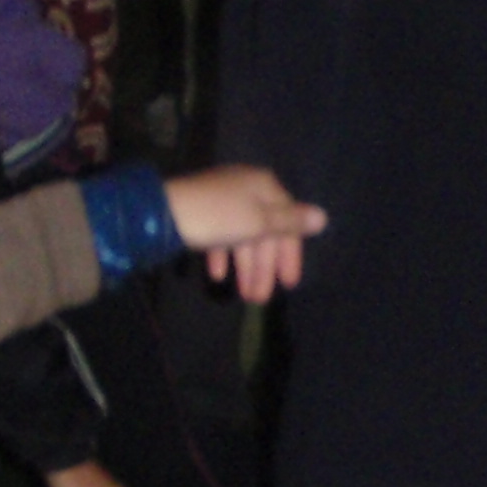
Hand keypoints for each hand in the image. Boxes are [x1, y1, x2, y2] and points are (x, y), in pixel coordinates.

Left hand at [160, 164, 325, 300]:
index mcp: (264, 187)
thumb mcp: (259, 222)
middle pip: (265, 233)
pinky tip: (217, 277)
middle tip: (260, 299)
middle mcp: (246, 189)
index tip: (288, 284)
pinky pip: (220, 236)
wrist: (163, 212)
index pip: (288, 223)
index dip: (290, 255)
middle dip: (263, 268)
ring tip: (244, 296)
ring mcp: (223, 201)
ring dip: (244, 268)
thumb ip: (291, 222)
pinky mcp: (203, 212)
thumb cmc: (217, 217)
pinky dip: (222, 256)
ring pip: (242, 237)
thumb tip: (323, 216)